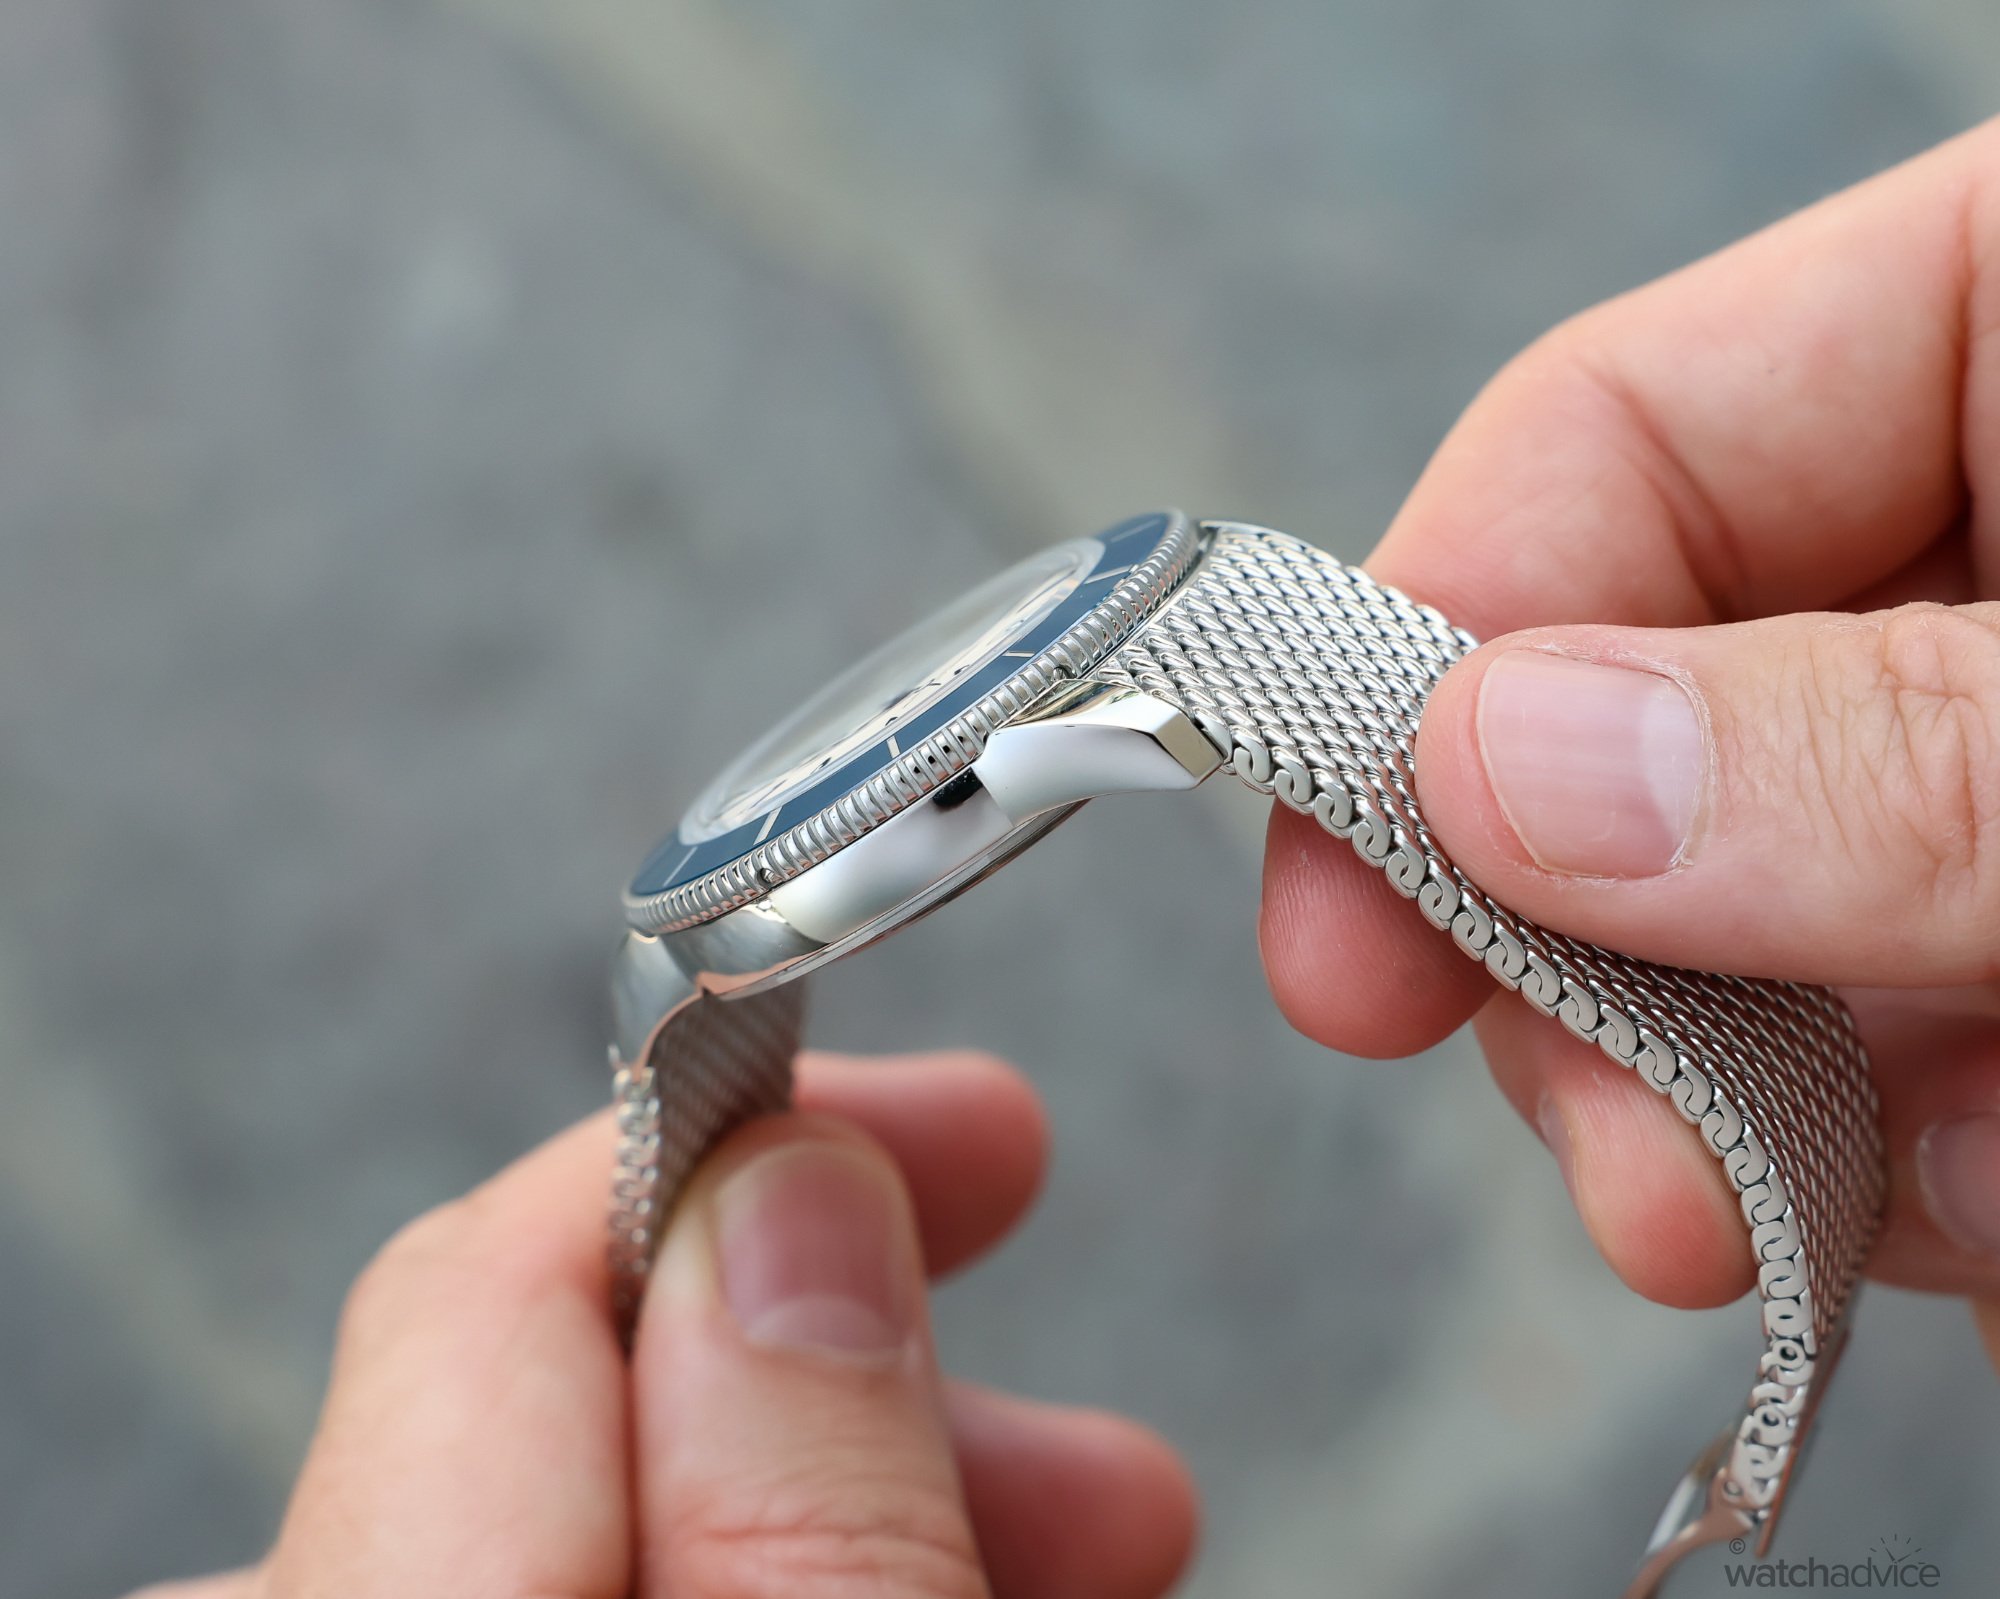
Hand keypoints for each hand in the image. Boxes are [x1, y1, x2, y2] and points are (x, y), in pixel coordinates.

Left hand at [130, 1053, 1194, 1598]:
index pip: (490, 1294)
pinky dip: (753, 1586)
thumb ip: (810, 1520)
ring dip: (833, 1495)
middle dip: (841, 1365)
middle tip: (1087, 1432)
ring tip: (1076, 1544)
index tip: (960, 1136)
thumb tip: (802, 1207)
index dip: (750, 1160)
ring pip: (569, 1532)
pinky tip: (894, 1593)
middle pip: (531, 1419)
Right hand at [1260, 118, 1999, 1369]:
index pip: (1608, 446)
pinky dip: (1925, 1172)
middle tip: (1625, 1166)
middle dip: (1600, 968)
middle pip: (1635, 725)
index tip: (1358, 901)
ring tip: (1885, 1208)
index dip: (1441, 663)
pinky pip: (1905, 1059)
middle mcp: (1984, 545)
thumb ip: (1877, 739)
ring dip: (1784, 1111)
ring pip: (1753, 931)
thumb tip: (1502, 776)